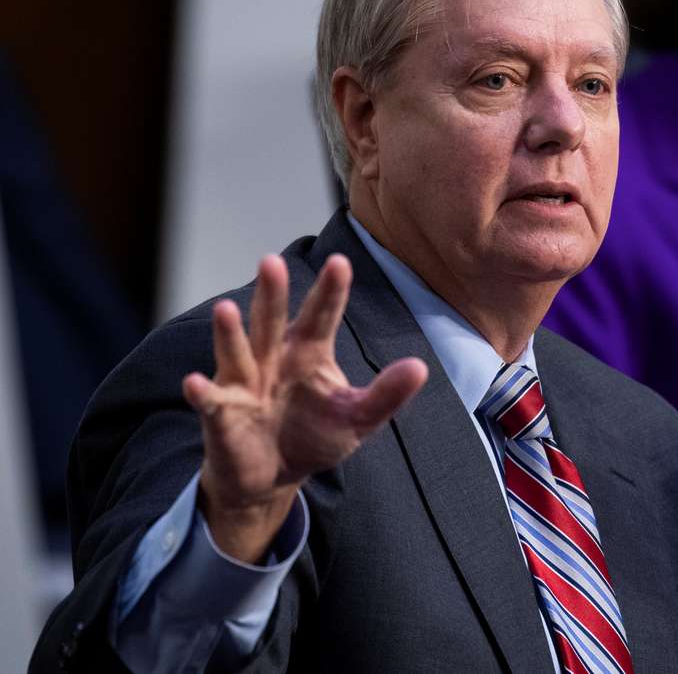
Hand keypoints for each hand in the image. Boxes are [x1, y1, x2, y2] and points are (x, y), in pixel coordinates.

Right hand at [183, 254, 427, 561]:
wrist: (274, 477)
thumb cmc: (314, 436)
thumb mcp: (357, 418)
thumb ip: (386, 394)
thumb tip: (420, 368)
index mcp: (308, 353)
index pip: (321, 316)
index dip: (330, 291)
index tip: (340, 262)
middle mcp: (273, 359)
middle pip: (272, 321)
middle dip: (271, 294)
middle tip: (271, 262)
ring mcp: (245, 383)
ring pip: (237, 352)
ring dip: (230, 332)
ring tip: (226, 309)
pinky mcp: (223, 414)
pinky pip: (211, 401)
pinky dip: (203, 393)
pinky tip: (195, 383)